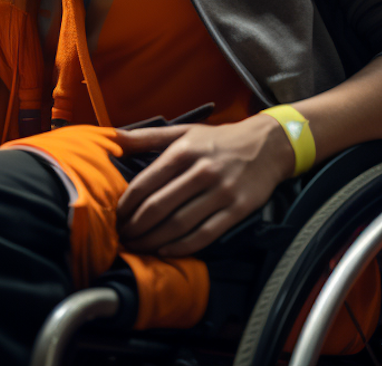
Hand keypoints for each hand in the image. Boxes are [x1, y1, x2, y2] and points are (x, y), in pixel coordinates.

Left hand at [115, 115, 294, 256]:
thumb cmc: (220, 139)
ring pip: (179, 224)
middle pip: (159, 207)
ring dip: (154, 240)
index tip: (114, 216)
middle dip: (135, 226)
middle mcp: (201, 171)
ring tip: (138, 246)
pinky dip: (182, 246)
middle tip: (122, 236)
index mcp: (184, 151)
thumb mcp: (184, 131)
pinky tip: (165, 251)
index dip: (126, 204)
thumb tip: (112, 138)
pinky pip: (205, 234)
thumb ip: (147, 136)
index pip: (145, 183)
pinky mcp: (238, 209)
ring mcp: (221, 192)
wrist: (269, 145)